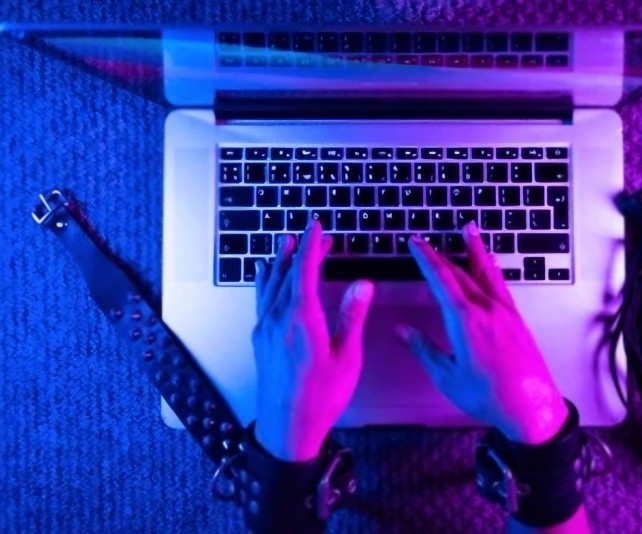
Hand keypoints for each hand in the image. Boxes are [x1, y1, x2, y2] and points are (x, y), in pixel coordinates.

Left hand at [252, 221, 374, 461]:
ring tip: (285, 242)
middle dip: (302, 250)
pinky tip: (265, 274)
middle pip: (288, 274)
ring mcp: (265, 329)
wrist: (287, 428)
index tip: (317, 227)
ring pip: (271, 284)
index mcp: (301, 320)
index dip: (312, 246)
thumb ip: (351, 317)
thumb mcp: (346, 358)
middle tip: (316, 235)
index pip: (305, 271)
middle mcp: (278, 320)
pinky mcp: (260, 339)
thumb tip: (363, 285)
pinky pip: (261, 299)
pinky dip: (265, 280)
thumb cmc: (320, 397)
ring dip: (280, 261)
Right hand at [398, 222, 568, 444]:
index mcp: (466, 321)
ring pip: (486, 272)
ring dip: (475, 249)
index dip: (426, 258)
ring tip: (470, 230)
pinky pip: (501, 285)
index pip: (441, 280)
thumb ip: (423, 349)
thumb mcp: (447, 376)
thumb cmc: (489, 396)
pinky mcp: (517, 320)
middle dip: (440, 256)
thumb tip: (401, 330)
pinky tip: (491, 266)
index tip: (415, 243)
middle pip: (460, 273)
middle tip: (426, 242)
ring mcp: (505, 312)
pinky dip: (492, 269)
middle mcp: (487, 309)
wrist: (530, 406)